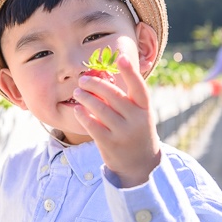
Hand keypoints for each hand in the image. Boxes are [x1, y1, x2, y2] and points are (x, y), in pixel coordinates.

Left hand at [73, 53, 160, 187]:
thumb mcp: (138, 115)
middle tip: (83, 79)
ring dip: (85, 97)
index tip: (122, 58)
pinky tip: (77, 109)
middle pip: (113, 95)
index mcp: (144, 109)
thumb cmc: (135, 131)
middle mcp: (136, 120)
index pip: (139, 87)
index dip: (131, 72)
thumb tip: (101, 79)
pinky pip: (92, 125)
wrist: (140, 164)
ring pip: (99, 109)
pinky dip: (82, 115)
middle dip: (95, 84)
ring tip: (77, 92)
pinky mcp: (109, 144)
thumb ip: (125, 100)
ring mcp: (123, 132)